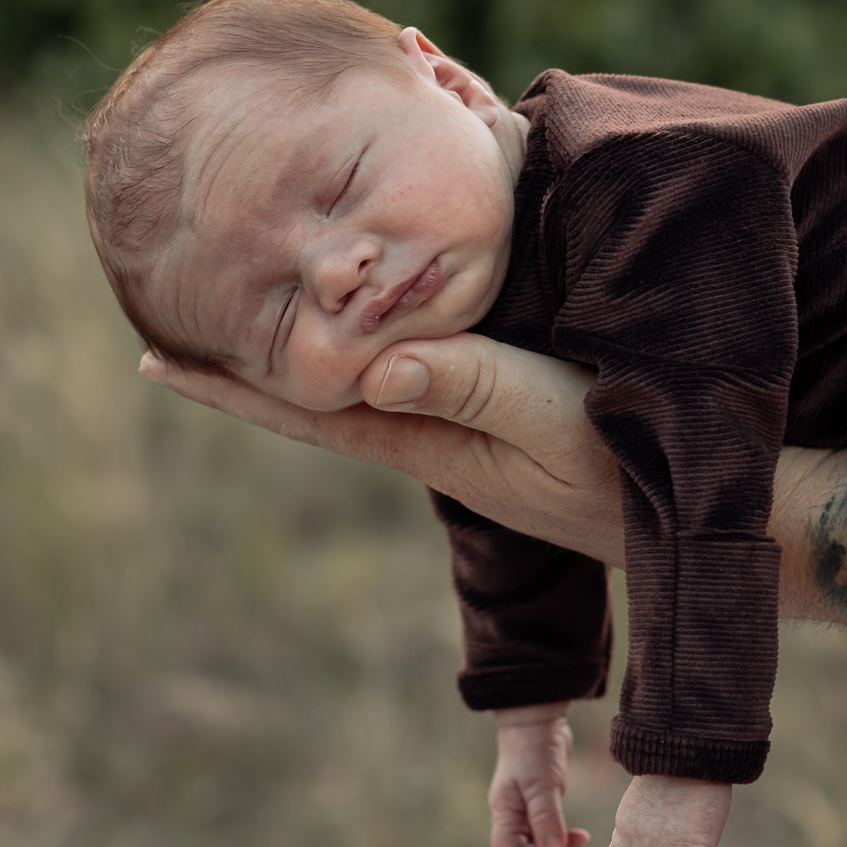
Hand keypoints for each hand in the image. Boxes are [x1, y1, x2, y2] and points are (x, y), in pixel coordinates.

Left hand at [138, 337, 623, 562]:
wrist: (691, 519)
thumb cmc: (624, 461)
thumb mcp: (549, 416)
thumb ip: (470, 384)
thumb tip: (371, 367)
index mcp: (428, 439)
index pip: (309, 408)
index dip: (233, 385)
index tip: (154, 362)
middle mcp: (433, 438)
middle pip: (320, 399)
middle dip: (251, 367)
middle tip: (174, 330)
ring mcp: (468, 434)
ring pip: (365, 389)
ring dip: (308, 362)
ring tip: (258, 326)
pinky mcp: (503, 423)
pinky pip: (416, 383)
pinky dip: (374, 356)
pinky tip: (372, 343)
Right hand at [490, 703, 591, 846]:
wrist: (538, 723)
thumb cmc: (535, 747)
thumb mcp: (541, 781)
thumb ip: (546, 815)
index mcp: (504, 813)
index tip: (563, 843)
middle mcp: (513, 820)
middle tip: (583, 845)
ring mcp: (526, 817)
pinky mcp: (542, 812)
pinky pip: (550, 841)